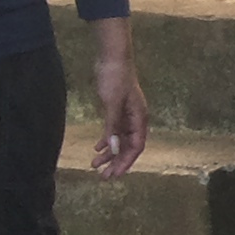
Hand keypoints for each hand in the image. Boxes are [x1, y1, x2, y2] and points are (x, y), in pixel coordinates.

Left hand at [90, 31, 147, 179]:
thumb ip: (113, 127)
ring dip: (109, 153)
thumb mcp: (112, 104)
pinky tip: (97, 147)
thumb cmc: (115, 78)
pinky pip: (114, 131)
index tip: (115, 175)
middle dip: (117, 162)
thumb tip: (113, 149)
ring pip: (120, 140)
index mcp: (139, 118)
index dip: (126, 162)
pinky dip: (107, 140)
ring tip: (95, 164)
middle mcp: (136, 119)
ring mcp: (127, 115)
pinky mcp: (117, 109)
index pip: (136, 147)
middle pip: (128, 147)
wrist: (113, 57)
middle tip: (103, 176)